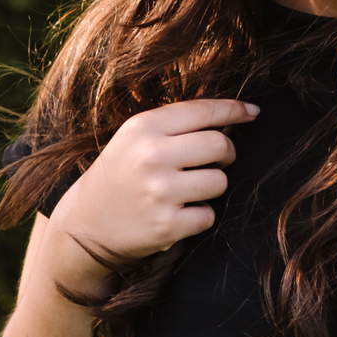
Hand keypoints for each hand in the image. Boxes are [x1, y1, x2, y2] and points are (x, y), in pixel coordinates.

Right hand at [50, 99, 258, 261]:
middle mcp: (151, 155)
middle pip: (220, 145)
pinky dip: (198, 216)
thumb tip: (236, 116)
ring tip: (185, 191)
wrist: (84, 225)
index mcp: (142, 127)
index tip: (252, 113)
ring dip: (210, 188)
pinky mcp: (167, 225)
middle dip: (225, 154)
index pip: (202, 111)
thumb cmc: (119, 175)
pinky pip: (208, 215)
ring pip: (219, 182)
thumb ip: (175, 126)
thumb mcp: (133, 139)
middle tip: (214, 160)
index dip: (234, 110)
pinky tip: (175, 214)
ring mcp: (160, 192)